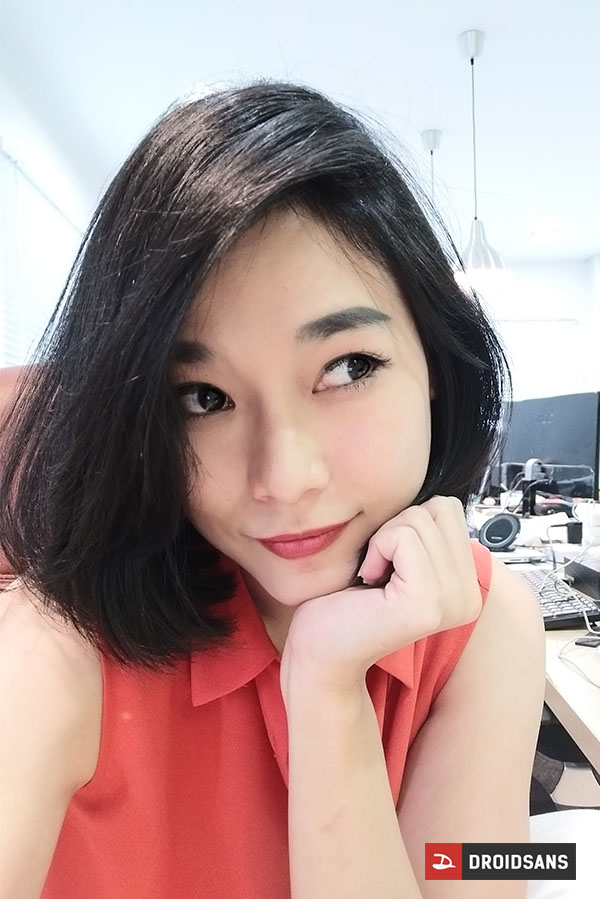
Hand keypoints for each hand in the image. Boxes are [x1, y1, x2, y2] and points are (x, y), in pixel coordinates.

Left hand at [281, 496, 481, 692]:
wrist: (319, 649)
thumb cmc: (346, 598)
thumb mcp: (397, 554)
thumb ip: (425, 530)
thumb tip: (432, 487)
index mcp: (468, 584)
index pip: (448, 508)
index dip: (406, 524)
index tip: (388, 563)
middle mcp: (471, 597)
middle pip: (437, 508)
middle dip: (396, 528)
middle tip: (378, 571)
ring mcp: (453, 603)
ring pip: (418, 519)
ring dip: (383, 541)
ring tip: (373, 580)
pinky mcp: (427, 604)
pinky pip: (402, 537)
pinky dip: (376, 550)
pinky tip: (369, 584)